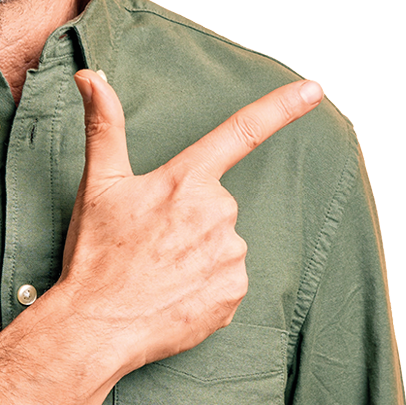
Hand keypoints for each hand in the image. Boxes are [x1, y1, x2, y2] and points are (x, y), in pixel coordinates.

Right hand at [61, 70, 323, 376]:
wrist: (97, 327)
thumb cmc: (96, 255)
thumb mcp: (98, 184)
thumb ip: (104, 125)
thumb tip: (91, 78)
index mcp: (187, 181)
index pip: (241, 131)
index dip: (283, 107)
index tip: (314, 89)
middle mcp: (217, 213)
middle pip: (215, 204)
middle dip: (190, 218)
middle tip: (150, 242)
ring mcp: (230, 256)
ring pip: (222, 244)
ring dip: (197, 254)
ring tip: (158, 272)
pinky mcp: (234, 294)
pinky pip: (226, 281)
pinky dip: (204, 286)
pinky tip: (174, 294)